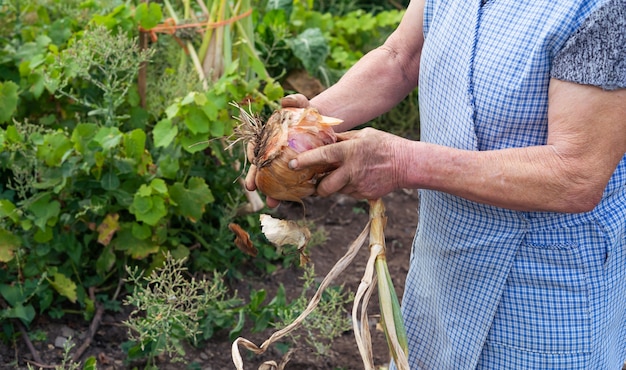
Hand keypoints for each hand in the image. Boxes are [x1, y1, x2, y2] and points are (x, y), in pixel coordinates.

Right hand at [243, 94, 310, 207]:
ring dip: (269, 192)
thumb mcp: (302, 105)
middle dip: (254, 177)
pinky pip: (288, 184)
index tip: (253, 160)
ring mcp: (282, 164)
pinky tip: (288, 202)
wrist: (323, 126)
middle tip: (251, 187)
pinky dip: (287, 193)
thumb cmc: (309, 114)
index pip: (256, 145)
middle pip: (259, 167)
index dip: (252, 153)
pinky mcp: (294, 172)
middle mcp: (272, 153)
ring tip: (270, 202)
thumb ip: (295, 100)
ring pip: (272, 179)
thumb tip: (285, 100)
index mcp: (269, 137)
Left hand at [289, 127, 407, 199]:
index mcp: (349, 151)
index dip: (304, 161)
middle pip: (324, 187)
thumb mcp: (362, 135)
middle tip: (314, 182)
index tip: (291, 164)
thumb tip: (323, 139)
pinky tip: (358, 178)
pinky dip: (348, 188)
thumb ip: (342, 139)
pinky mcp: (364, 195)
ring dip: (334, 186)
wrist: (407, 164)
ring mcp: (358, 185)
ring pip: (336, 191)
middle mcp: (351, 170)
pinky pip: (348, 194)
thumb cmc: (383, 145)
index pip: (321, 156)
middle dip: (317, 187)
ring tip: (342, 175)